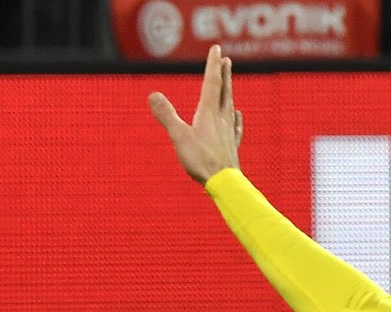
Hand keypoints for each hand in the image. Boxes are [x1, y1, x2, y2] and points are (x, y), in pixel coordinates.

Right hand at [148, 43, 242, 183]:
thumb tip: (152, 95)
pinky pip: (235, 127)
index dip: (213, 65)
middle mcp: (221, 119)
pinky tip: (238, 115)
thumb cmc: (201, 160)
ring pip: (230, 106)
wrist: (224, 182)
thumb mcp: (179, 137)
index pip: (211, 83)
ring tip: (230, 83)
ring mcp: (228, 132)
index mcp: (208, 113)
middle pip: (224, 92)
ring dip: (230, 92)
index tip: (217, 49)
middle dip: (224, 74)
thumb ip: (166, 115)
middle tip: (227, 60)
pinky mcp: (231, 146)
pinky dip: (236, 118)